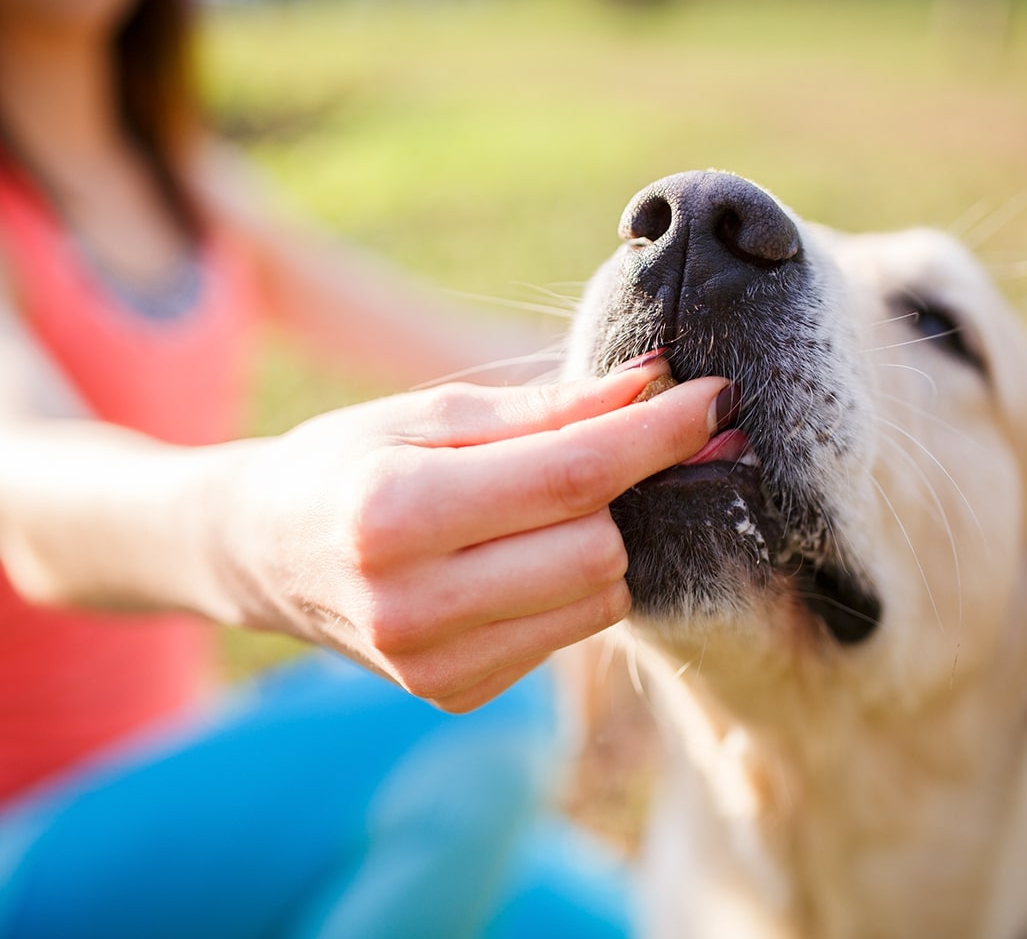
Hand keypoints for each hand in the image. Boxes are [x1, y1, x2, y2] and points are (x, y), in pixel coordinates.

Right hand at [208, 356, 729, 711]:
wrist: (263, 552)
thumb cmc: (349, 460)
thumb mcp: (432, 411)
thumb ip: (549, 407)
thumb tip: (654, 383)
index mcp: (394, 511)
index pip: (572, 476)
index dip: (656, 435)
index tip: (712, 398)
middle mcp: (412, 604)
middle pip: (599, 546)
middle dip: (618, 492)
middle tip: (599, 452)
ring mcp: (433, 665)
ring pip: (601, 596)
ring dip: (599, 541)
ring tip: (542, 508)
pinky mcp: (455, 694)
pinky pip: (569, 632)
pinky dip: (567, 585)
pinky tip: (517, 559)